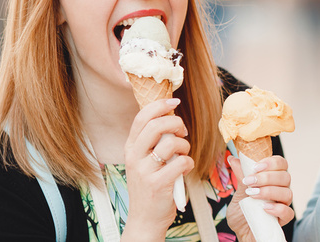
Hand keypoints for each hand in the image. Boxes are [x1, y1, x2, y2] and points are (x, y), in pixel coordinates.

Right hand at [121, 98, 193, 240]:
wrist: (145, 219)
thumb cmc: (150, 186)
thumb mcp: (144, 161)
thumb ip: (152, 141)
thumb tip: (171, 117)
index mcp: (130, 148)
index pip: (142, 117)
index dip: (160, 105)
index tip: (174, 101)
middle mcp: (134, 157)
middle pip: (157, 125)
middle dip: (176, 123)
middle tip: (182, 132)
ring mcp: (145, 171)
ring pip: (171, 143)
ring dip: (184, 146)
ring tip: (183, 155)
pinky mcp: (158, 184)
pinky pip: (182, 162)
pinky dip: (188, 163)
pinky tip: (184, 170)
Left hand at [227, 155, 293, 241]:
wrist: (241, 232)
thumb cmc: (242, 212)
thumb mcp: (238, 193)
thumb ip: (240, 176)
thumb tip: (233, 158)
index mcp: (272, 179)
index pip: (281, 164)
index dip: (271, 162)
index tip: (255, 167)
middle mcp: (281, 189)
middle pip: (285, 176)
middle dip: (267, 177)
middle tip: (249, 181)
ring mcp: (283, 204)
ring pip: (287, 192)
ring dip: (269, 191)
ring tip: (252, 195)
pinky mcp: (283, 220)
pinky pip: (288, 212)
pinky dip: (277, 208)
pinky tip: (264, 208)